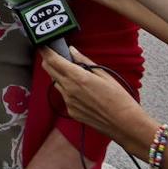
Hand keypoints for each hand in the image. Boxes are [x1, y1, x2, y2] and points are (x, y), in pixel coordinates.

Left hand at [40, 47, 155, 158]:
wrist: (124, 124)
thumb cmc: (118, 98)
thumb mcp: (104, 75)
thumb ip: (84, 61)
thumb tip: (72, 51)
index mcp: (77, 77)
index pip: (53, 60)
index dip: (45, 51)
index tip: (42, 44)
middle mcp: (69, 89)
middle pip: (49, 70)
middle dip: (49, 60)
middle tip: (55, 54)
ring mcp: (68, 102)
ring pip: (56, 82)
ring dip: (59, 75)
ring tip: (74, 73)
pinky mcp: (71, 112)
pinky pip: (64, 96)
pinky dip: (68, 89)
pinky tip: (82, 91)